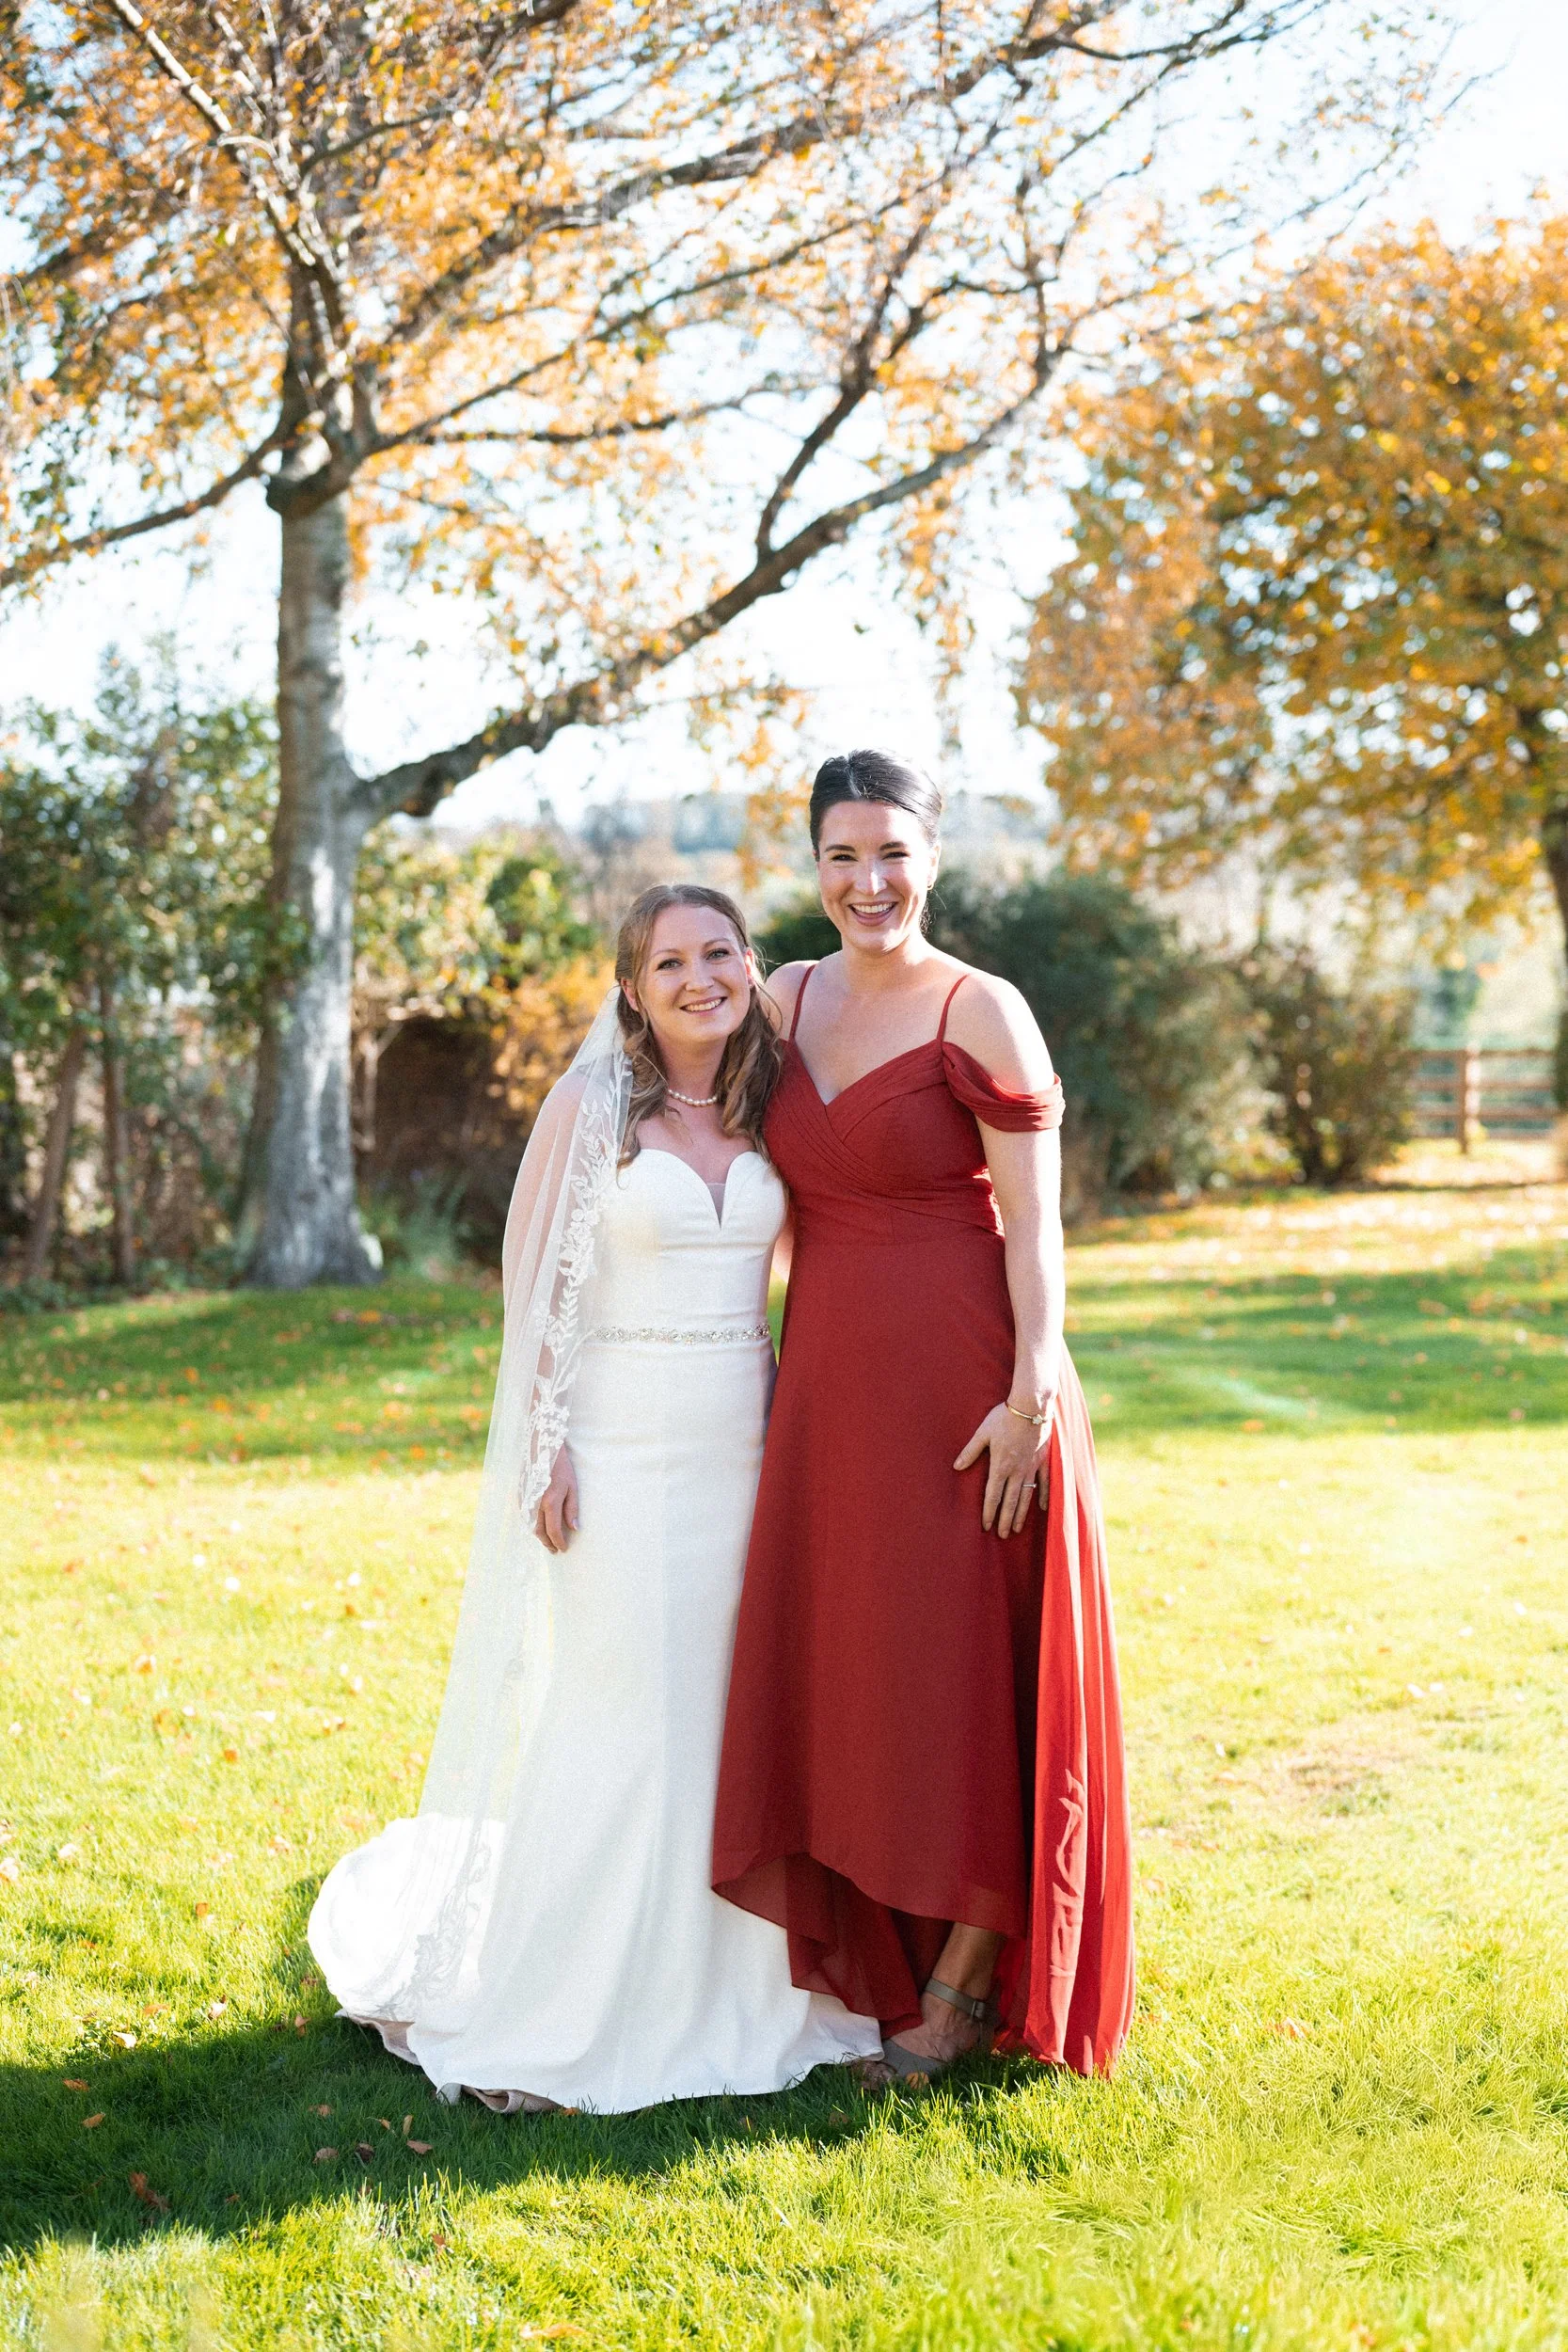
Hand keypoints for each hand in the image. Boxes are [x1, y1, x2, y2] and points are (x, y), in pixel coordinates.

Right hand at [534, 1446, 578, 1553]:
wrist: (541, 1449)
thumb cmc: (560, 1467)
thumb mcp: (572, 1487)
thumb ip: (572, 1509)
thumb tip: (574, 1528)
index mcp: (550, 1503)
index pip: (554, 1531)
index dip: (559, 1542)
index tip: (564, 1549)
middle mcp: (534, 1504)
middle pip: (540, 1531)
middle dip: (548, 1542)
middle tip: (555, 1550)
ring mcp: (525, 1500)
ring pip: (531, 1525)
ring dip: (539, 1535)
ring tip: (548, 1541)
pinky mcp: (520, 1495)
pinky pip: (525, 1516)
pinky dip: (532, 1524)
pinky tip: (539, 1526)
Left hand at [954, 1401, 1053, 1537]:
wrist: (1032, 1406)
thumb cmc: (1004, 1417)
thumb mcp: (983, 1432)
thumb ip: (970, 1451)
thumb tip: (956, 1466)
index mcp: (1000, 1465)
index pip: (993, 1495)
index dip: (989, 1512)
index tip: (986, 1526)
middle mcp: (1017, 1471)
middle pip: (1010, 1501)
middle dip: (1005, 1520)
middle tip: (1002, 1536)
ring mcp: (1032, 1467)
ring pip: (1026, 1496)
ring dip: (1021, 1514)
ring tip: (1017, 1528)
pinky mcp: (1044, 1460)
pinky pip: (1045, 1483)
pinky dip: (1043, 1496)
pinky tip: (1042, 1508)